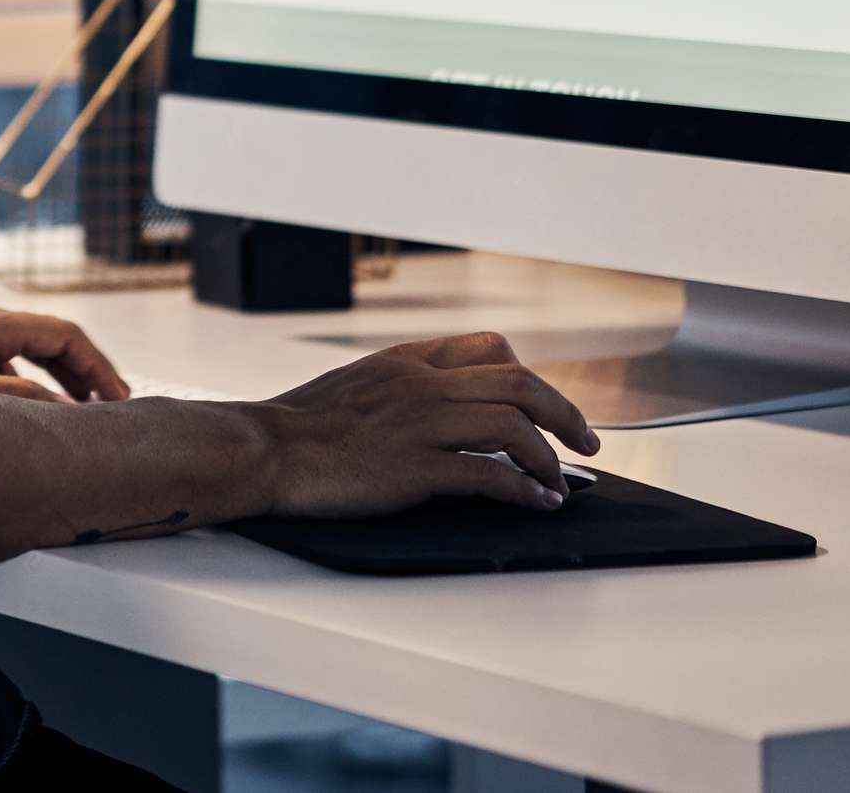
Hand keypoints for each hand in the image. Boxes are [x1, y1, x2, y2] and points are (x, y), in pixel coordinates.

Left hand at [0, 306, 129, 403]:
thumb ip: (20, 398)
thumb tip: (66, 411)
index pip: (66, 336)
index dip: (99, 367)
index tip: (120, 399)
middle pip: (50, 343)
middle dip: (84, 373)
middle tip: (109, 408)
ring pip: (27, 356)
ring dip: (57, 382)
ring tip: (76, 415)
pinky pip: (4, 369)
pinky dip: (27, 389)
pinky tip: (23, 418)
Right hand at [232, 332, 598, 515]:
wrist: (264, 448)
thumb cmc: (300, 425)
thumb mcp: (356, 383)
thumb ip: (401, 385)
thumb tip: (440, 407)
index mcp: (406, 360)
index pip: (488, 347)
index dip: (529, 374)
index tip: (545, 403)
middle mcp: (420, 383)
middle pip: (518, 381)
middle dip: (564, 412)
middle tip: (586, 440)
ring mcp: (419, 423)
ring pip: (513, 423)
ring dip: (549, 455)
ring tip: (561, 481)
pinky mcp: (414, 467)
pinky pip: (488, 473)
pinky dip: (524, 489)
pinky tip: (537, 502)